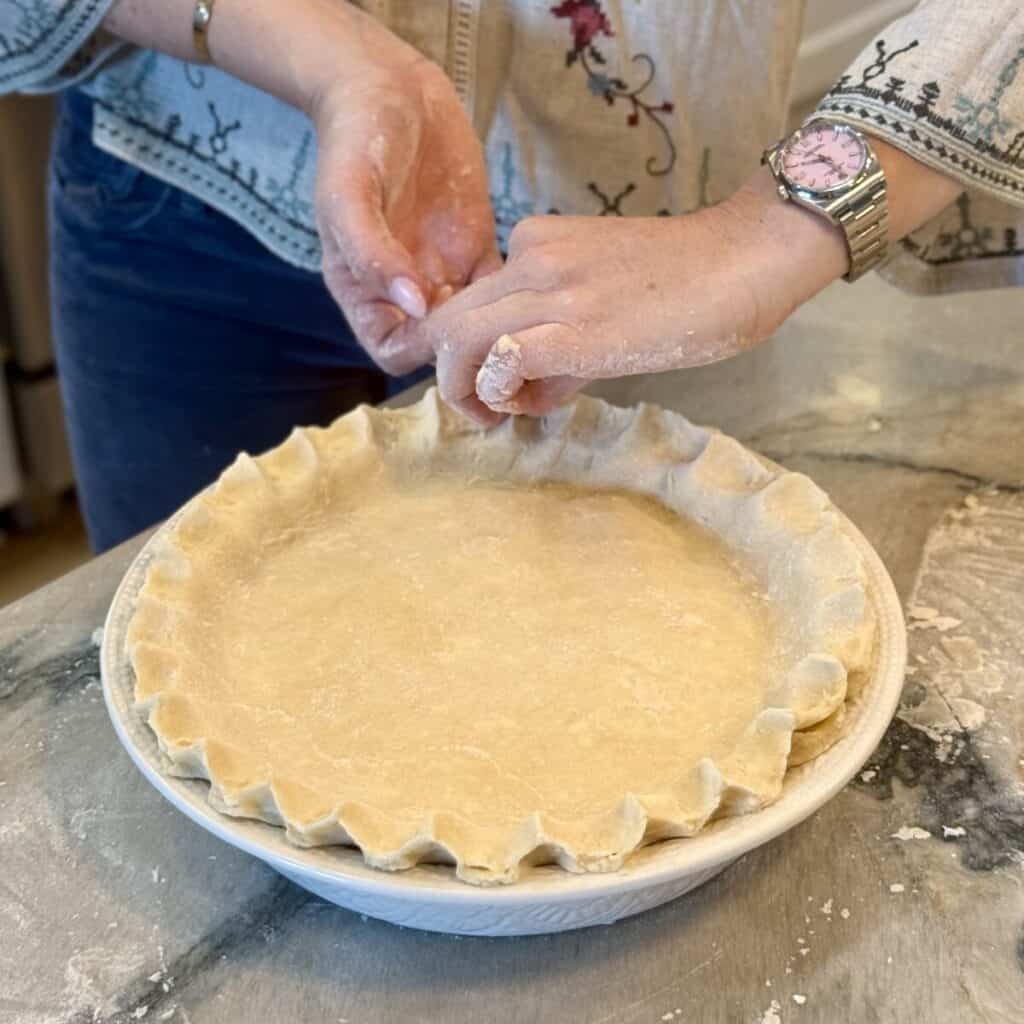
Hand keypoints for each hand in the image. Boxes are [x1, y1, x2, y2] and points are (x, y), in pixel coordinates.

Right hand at [312, 50, 499, 374]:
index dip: (419, 353)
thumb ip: (372, 255)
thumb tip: (415, 307)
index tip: (451, 333)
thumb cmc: (354, 140)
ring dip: (498, 323)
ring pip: (475, 321)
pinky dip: (518, 289)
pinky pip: (502, 284)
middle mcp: (406, 288)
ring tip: (523, 306)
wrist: (388, 83)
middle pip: (440, 345)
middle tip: (501, 325)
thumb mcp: (347, 196)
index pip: (391, 349)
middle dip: (469, 347)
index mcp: (365, 288)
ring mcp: (443, 268)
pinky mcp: (476, 244)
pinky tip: (531, 275)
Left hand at [428, 171, 848, 424]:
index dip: (466, 354)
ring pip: (459, 339)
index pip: (468, 304)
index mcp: (533, 244)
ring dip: (464, 390)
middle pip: (447, 321)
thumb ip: (556, 343)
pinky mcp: (575, 327)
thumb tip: (525, 391)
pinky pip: (501, 359)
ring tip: (496, 416)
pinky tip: (520, 404)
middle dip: (450, 376)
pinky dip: (495, 391)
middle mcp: (529, 257)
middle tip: (483, 411)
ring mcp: (550, 288)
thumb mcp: (600, 303)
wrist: (744, 259)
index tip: (492, 386)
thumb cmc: (685, 285)